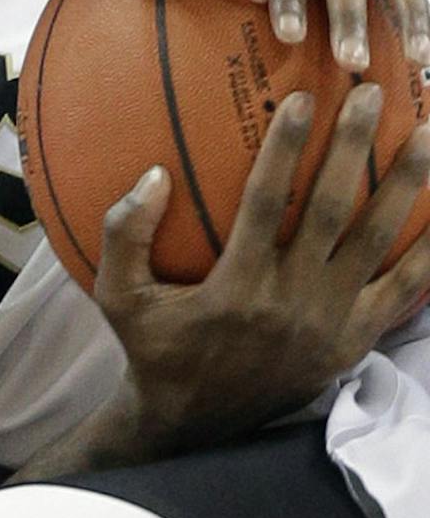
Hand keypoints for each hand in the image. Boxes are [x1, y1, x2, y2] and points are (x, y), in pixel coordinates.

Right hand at [88, 82, 429, 454]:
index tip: (303, 100)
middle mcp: (290, 303)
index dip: (285, 150)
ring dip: (408, 186)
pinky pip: (405, 292)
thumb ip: (124, 236)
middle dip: (356, 148)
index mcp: (235, 288)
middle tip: (373, 96)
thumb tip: (154, 175)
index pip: (268, 203)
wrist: (194, 421)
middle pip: (335, 212)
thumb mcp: (117, 298)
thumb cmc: (155, 347)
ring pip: (379, 243)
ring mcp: (329, 324)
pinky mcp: (354, 342)